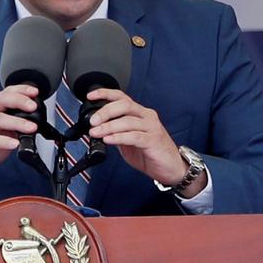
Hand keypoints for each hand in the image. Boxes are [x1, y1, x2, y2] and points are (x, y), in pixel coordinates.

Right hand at [0, 85, 38, 193]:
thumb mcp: (2, 135)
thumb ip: (15, 128)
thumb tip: (34, 125)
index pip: (6, 93)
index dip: (21, 90)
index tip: (35, 92)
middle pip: (2, 100)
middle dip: (20, 101)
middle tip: (33, 107)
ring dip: (17, 122)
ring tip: (31, 127)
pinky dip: (3, 141)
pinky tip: (14, 144)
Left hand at [86, 88, 206, 197]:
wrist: (171, 168)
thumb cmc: (152, 153)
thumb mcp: (128, 141)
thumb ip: (116, 133)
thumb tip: (97, 130)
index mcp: (140, 113)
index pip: (122, 98)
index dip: (106, 94)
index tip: (91, 96)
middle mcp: (146, 117)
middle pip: (124, 106)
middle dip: (106, 111)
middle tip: (93, 121)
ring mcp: (151, 128)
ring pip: (128, 121)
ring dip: (109, 126)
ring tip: (96, 133)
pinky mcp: (153, 140)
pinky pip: (134, 136)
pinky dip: (119, 137)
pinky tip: (109, 140)